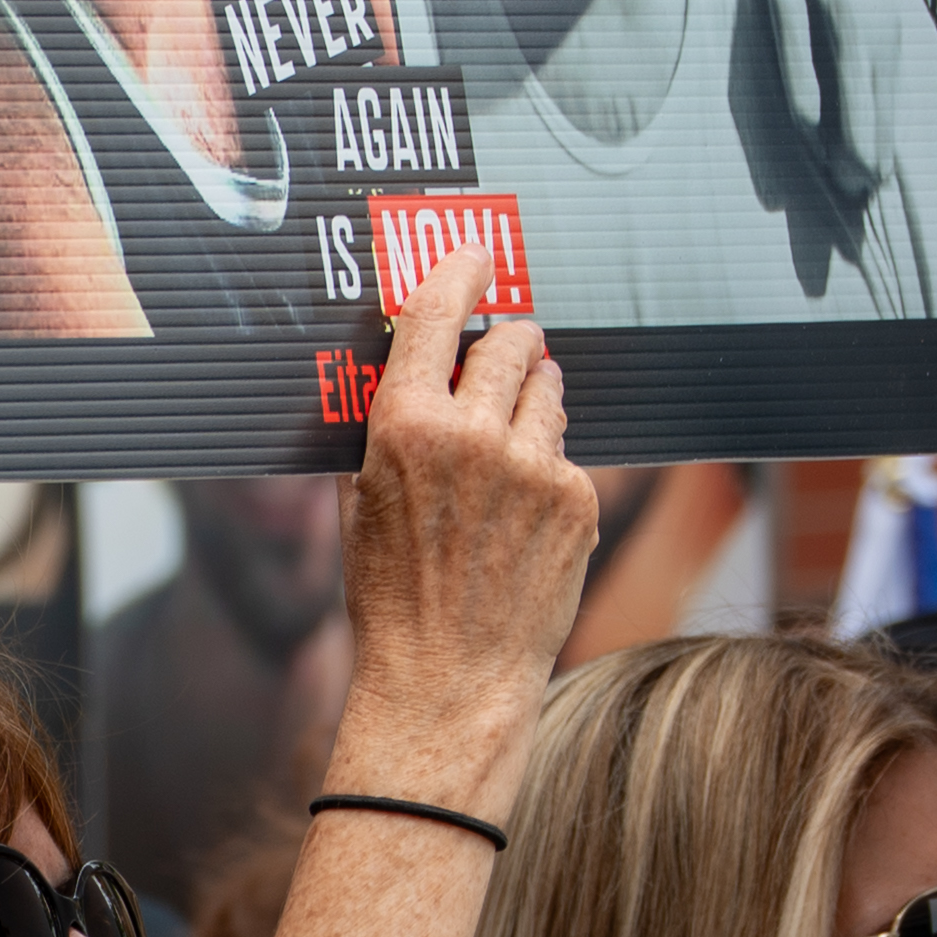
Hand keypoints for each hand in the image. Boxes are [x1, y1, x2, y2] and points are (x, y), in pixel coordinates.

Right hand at [323, 240, 588, 808]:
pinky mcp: (576, 499)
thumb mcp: (360, 501)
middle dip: (507, 346)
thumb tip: (408, 363)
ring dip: (531, 403)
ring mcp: (533, 466)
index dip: (460, 273)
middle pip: (512, 341)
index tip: (475, 256)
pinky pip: (566, 453)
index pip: (439, 313)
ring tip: (504, 460)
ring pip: (550, 387)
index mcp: (405, 427)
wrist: (447, 680)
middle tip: (498, 366)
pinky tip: (520, 522)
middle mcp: (473, 435)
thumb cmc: (391, 596)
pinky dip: (547, 471)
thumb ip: (384, 426)